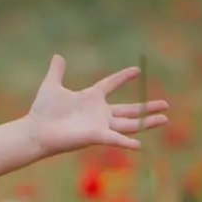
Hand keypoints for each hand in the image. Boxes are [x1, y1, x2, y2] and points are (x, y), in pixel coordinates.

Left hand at [24, 55, 168, 156]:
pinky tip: (140, 145)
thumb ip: (57, 71)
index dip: (123, 77)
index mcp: (90, 98)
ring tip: (165, 119)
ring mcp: (100, 125)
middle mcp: (99, 113)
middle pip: (129, 110)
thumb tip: (58, 56)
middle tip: (166, 104)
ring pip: (129, 124)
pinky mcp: (96, 136)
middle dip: (147, 108)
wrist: (36, 131)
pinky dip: (127, 142)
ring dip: (147, 122)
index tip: (137, 70)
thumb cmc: (42, 111)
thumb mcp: (52, 86)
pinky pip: (115, 139)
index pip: (111, 84)